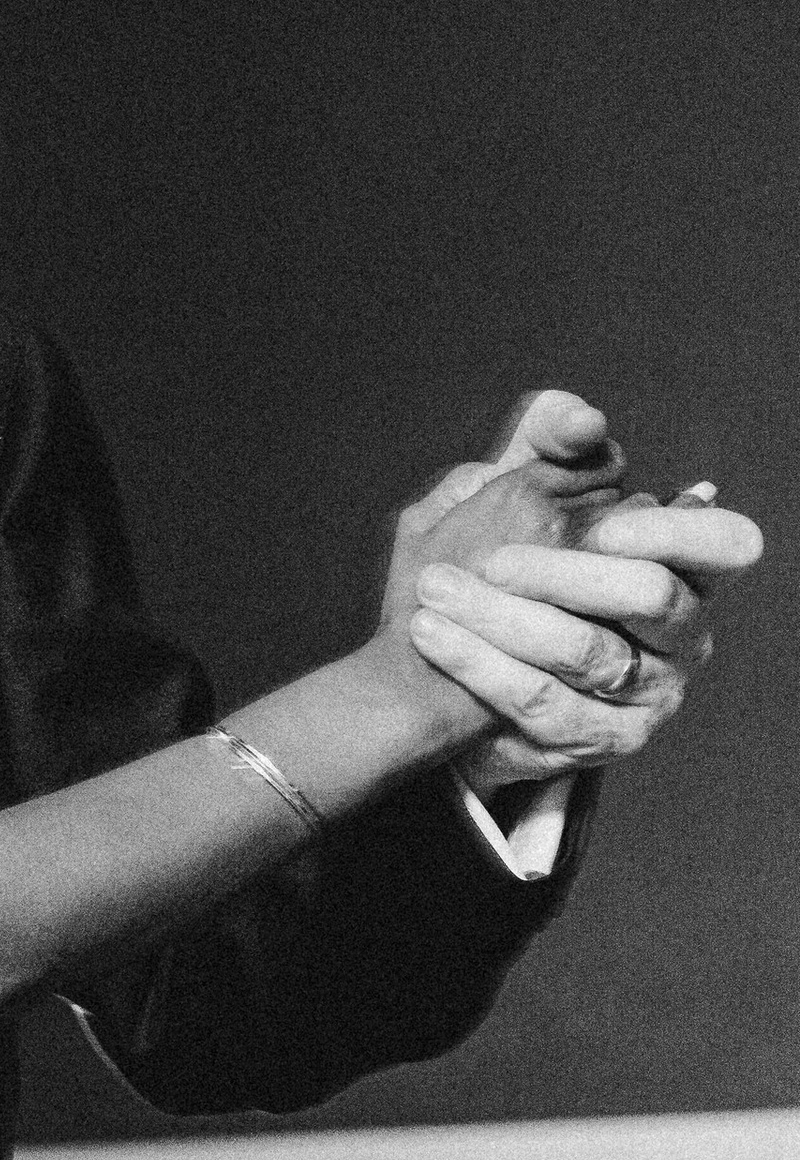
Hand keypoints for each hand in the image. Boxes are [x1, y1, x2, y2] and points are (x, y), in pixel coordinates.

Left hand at [392, 392, 763, 791]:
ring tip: (433, 591)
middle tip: (489, 560)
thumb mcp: (515, 502)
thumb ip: (547, 447)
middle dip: (563, 572)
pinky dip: (480, 665)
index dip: (675, 530)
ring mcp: (652, 693)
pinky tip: (433, 635)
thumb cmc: (500, 579)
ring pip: (588, 651)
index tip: (606, 525)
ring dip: (501, 618)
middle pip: (651, 594)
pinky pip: (543, 703)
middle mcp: (684, 632)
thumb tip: (581, 418)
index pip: (727, 542)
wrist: (455, 686)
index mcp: (682, 564)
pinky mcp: (605, 740)